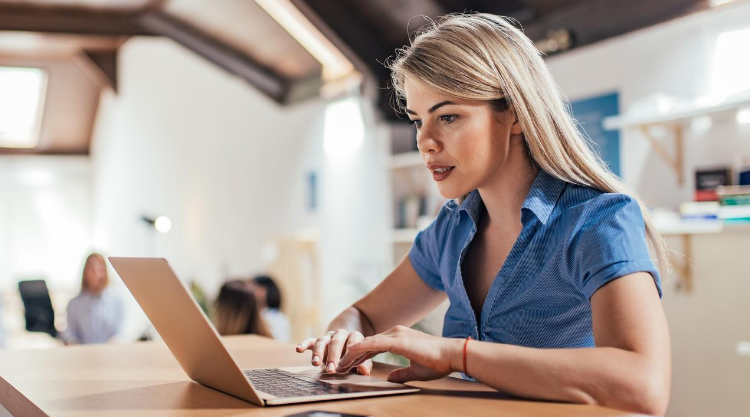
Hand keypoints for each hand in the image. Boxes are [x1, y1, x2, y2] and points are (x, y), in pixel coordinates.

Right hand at [295, 329, 372, 374]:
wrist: (345, 345)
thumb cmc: (354, 355)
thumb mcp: (361, 359)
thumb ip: (363, 364)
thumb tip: (365, 372)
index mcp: (354, 337)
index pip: (353, 342)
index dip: (349, 353)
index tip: (346, 366)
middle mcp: (340, 334)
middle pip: (336, 342)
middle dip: (333, 356)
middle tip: (331, 369)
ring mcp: (328, 337)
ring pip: (322, 341)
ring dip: (318, 352)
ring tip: (315, 364)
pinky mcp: (317, 341)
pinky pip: (310, 341)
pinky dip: (304, 344)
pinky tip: (298, 349)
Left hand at [335, 325, 462, 382]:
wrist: (452, 354)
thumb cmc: (438, 362)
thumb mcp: (414, 370)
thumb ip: (401, 373)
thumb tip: (391, 378)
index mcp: (398, 337)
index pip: (373, 345)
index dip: (359, 356)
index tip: (348, 366)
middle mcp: (395, 332)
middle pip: (366, 343)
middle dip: (350, 356)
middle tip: (337, 367)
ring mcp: (395, 335)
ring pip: (366, 343)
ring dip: (350, 355)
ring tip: (338, 365)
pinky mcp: (397, 340)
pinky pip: (372, 344)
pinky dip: (358, 351)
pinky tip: (349, 357)